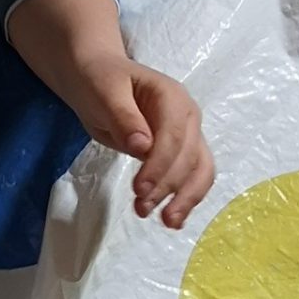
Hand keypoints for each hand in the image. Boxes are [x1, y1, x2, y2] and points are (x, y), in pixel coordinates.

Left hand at [61, 53, 214, 228]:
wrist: (98, 77)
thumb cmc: (100, 81)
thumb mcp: (104, 93)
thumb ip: (124, 118)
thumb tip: (143, 146)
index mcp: (171, 96)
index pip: (175, 135)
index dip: (160, 165)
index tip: (139, 189)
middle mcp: (187, 115)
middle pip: (190, 156)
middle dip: (169, 186)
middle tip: (141, 209)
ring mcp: (187, 134)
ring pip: (200, 169)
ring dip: (186, 198)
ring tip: (166, 221)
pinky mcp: (180, 152)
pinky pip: (191, 176)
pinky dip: (186, 198)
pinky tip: (173, 219)